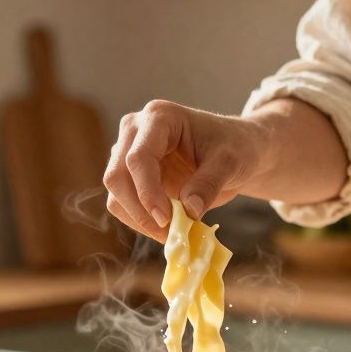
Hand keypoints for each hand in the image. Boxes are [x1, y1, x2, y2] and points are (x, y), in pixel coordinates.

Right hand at [103, 100, 269, 241]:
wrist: (235, 150)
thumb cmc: (235, 147)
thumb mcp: (230, 162)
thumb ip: (209, 184)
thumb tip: (189, 212)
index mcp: (159, 117)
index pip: (138, 157)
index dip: (148, 192)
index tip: (166, 220)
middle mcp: (135, 131)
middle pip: (117, 176)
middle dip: (140, 211)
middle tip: (170, 234)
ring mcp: (128, 153)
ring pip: (115, 194)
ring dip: (138, 220)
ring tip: (173, 233)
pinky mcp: (130, 177)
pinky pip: (122, 205)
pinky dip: (140, 222)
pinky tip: (167, 228)